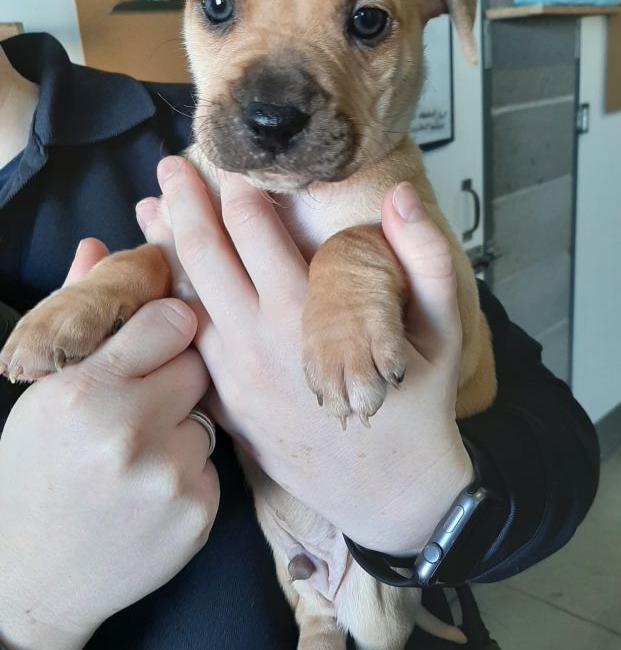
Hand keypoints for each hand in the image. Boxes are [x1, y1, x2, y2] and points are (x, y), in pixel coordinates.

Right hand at [0, 240, 218, 649]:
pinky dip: (190, 472)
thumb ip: (76, 318)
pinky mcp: (199, 512)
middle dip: (175, 377)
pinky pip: (213, 464)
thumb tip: (101, 246)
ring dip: (183, 428)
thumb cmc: (33, 477)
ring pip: (207, 417)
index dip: (168, 326)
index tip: (161, 336)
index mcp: (85, 392)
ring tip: (138, 456)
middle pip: (198, 365)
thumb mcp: (40, 397)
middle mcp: (130, 430)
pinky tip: (151, 491)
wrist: (34, 579)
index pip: (170, 319)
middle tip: (143, 403)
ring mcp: (170, 476)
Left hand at [137, 158, 471, 554]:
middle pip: (206, 255)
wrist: (393, 494)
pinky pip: (187, 349)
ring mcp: (236, 378)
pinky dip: (169, 309)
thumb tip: (400, 197)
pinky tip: (163, 285)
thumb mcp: (443, 333)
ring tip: (149, 208)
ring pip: (185, 299)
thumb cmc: (419, 408)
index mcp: (308, 314)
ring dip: (166, 250)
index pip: (256, 231)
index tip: (226, 155)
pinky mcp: (229, 407)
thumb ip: (425, 259)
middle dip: (185, 203)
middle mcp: (260, 341)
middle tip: (170, 163)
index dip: (237, 186)